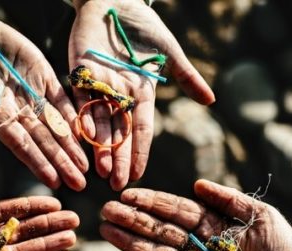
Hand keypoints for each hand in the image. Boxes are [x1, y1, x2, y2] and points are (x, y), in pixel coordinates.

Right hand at [0, 9, 87, 190]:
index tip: (54, 181)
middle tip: (80, 184)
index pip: (21, 145)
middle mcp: (19, 113)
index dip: (38, 162)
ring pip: (57, 126)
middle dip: (62, 162)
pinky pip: (64, 101)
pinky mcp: (46, 80)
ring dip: (72, 146)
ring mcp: (34, 97)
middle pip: (44, 141)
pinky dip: (77, 116)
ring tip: (86, 166)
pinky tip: (90, 133)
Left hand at [69, 0, 214, 189]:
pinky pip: (80, 100)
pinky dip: (81, 117)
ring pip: (99, 122)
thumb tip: (211, 101)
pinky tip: (81, 138)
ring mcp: (99, 86)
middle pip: (120, 133)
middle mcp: (120, 96)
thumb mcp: (168, 51)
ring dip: (100, 147)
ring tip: (100, 170)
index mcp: (141, 94)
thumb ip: (186, 76)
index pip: (142, 129)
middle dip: (119, 159)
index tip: (139, 175)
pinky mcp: (80, 73)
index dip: (140, 152)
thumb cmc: (143, 25)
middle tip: (117, 185)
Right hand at [99, 181, 291, 250]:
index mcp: (212, 225)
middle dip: (132, 222)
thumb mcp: (261, 218)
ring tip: (106, 232)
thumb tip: (197, 183)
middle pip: (159, 232)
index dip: (151, 203)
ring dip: (130, 244)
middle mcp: (198, 247)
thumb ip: (229, 201)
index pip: (175, 211)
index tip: (126, 195)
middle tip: (105, 212)